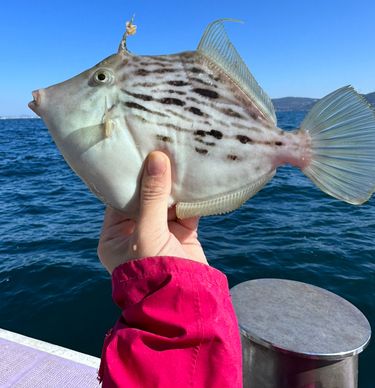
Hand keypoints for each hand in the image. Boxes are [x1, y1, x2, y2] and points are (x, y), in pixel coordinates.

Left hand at [97, 151, 207, 273]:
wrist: (186, 304)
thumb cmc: (154, 271)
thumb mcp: (147, 231)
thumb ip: (151, 196)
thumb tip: (156, 159)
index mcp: (114, 237)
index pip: (118, 200)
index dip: (128, 177)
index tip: (137, 153)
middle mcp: (135, 234)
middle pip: (144, 199)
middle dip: (153, 178)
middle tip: (159, 148)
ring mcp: (160, 235)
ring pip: (165, 203)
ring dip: (172, 186)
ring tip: (177, 157)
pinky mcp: (181, 236)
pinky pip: (185, 211)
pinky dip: (189, 197)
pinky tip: (193, 177)